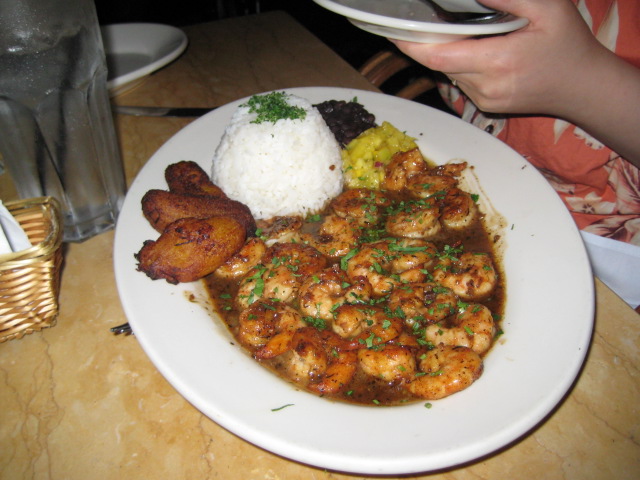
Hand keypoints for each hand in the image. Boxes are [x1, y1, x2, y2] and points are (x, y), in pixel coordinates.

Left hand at [391, 0, 639, 165]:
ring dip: (448, 53)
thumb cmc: (568, 44)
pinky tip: (477, 51)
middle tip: (425, 20)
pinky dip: (461, 64)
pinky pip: (461, 81)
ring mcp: (484, 100)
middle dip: (429, 42)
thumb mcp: (547, 8)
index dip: (412, 44)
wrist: (583, 88)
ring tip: (464, 33)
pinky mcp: (485, 106)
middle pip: (440, 63)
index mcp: (497, 62)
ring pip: (449, 72)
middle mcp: (485, 86)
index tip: (394, 29)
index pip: (438, 56)